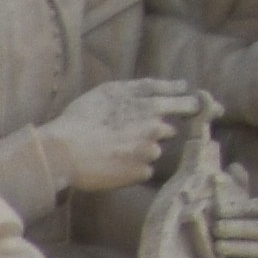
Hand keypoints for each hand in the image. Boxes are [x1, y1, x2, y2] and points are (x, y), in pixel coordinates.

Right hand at [29, 78, 200, 199]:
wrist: (62, 152)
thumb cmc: (81, 118)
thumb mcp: (111, 90)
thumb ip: (147, 87)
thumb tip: (180, 85)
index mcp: (150, 105)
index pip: (187, 103)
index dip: (193, 106)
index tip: (196, 108)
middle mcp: (156, 128)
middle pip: (168, 130)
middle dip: (155, 131)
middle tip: (127, 134)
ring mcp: (150, 152)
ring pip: (154, 150)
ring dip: (141, 150)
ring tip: (113, 150)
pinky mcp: (141, 172)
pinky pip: (143, 170)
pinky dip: (132, 168)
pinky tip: (112, 164)